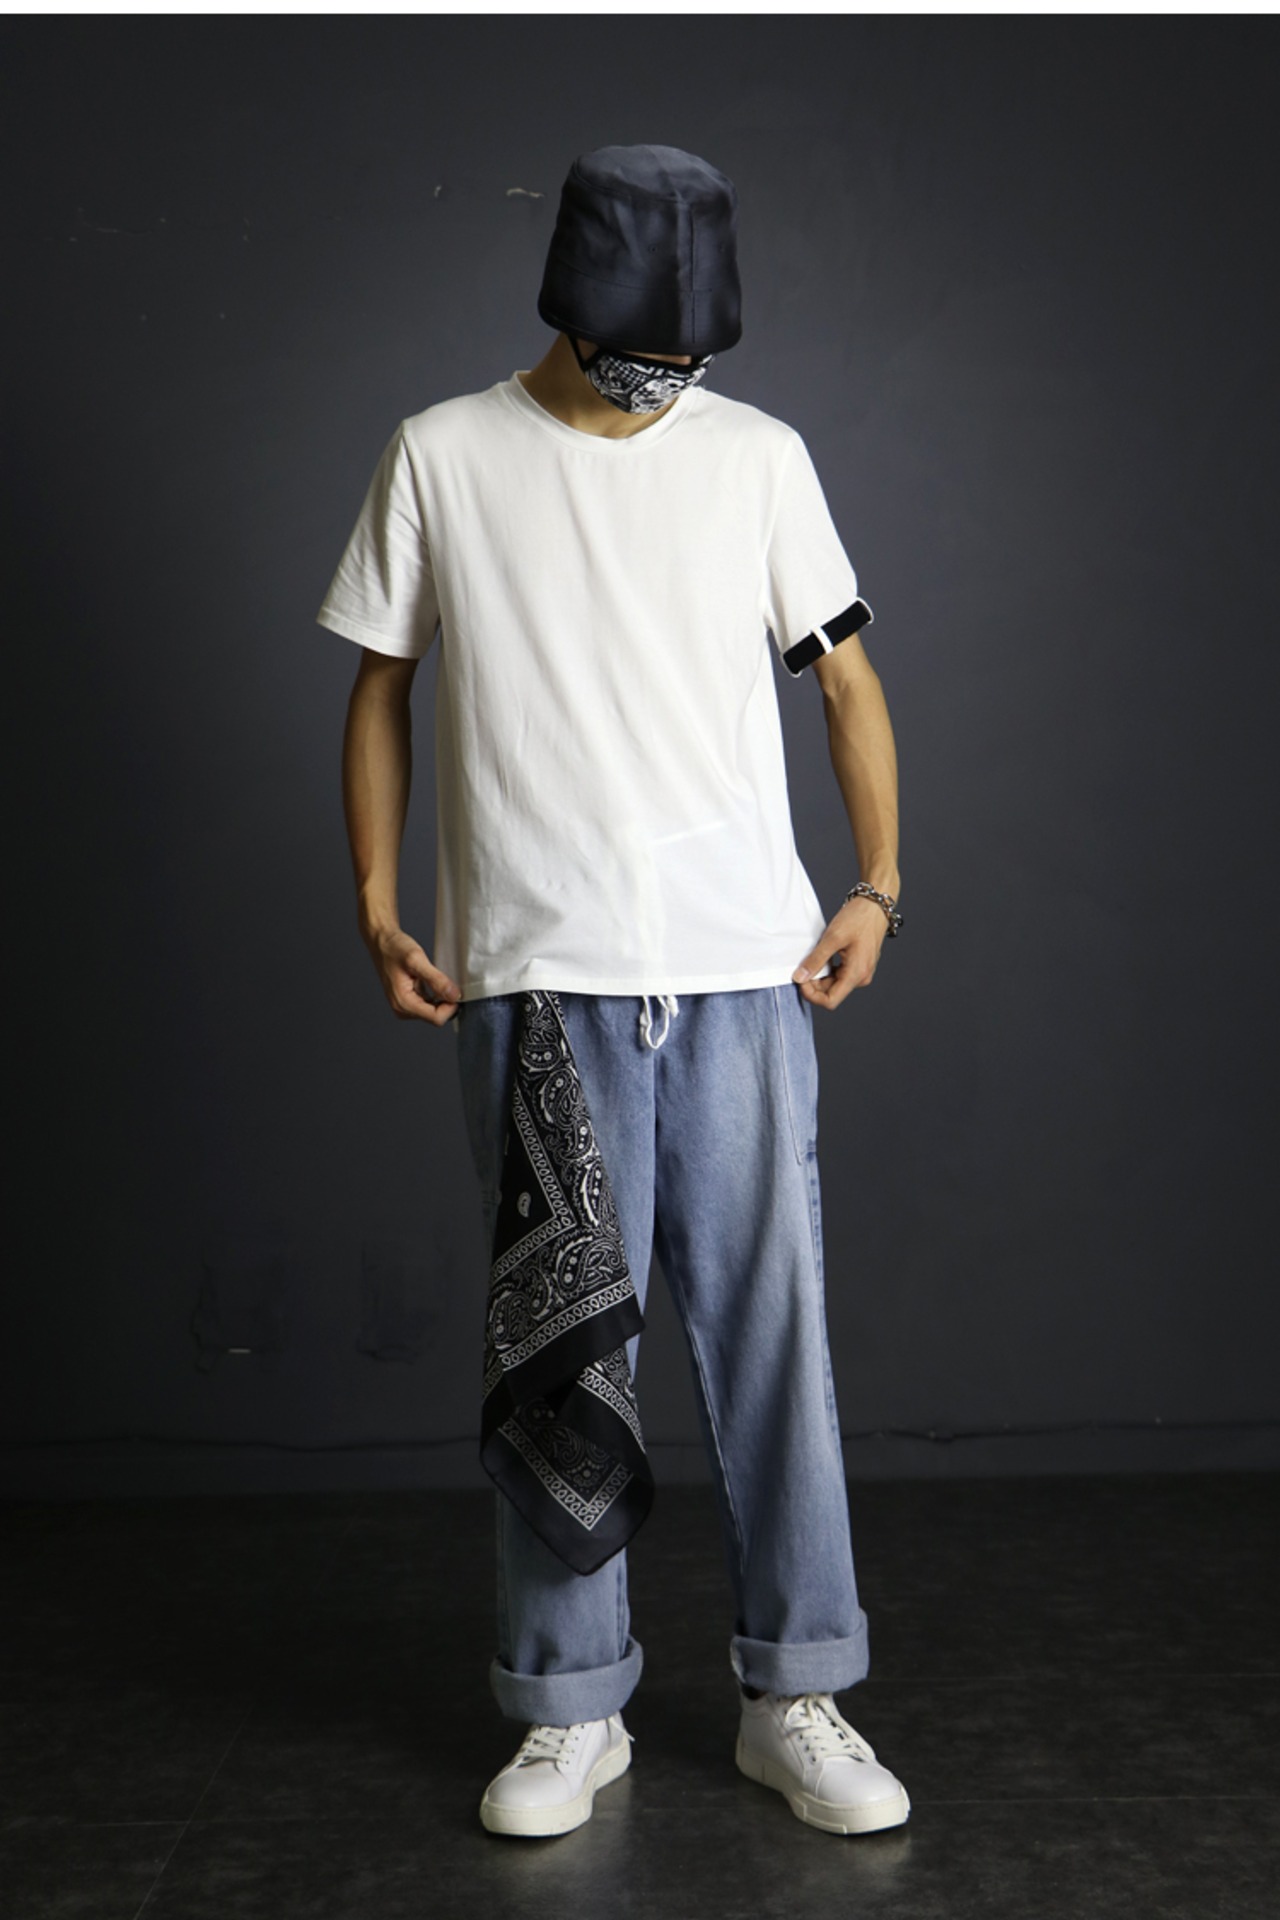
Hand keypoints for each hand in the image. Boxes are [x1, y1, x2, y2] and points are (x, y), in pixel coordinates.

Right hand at [363, 926, 461, 1026]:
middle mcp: (402, 1009)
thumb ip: (436, 979)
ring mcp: (404, 1006)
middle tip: (447, 982)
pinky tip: (433, 982)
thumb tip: (454, 995)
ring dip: (441, 999)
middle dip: (446, 1002)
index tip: (455, 990)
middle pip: (435, 1017)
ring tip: (438, 980)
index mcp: (403, 1003)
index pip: (436, 1018)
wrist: (382, 942)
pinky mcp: (408, 1001)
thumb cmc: (394, 949)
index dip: (450, 1006)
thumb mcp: (417, 960)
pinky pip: (428, 1005)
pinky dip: (435, 996)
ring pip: (433, 1012)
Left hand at [792, 895, 888, 1010]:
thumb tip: (800, 978)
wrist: (875, 904)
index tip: (800, 980)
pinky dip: (827, 970)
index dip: (812, 995)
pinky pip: (839, 975)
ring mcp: (860, 971)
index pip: (830, 1001)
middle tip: (802, 967)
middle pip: (831, 993)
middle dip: (813, 984)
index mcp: (857, 974)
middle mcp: (861, 977)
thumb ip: (815, 960)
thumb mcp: (832, 938)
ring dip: (819, 976)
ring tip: (812, 959)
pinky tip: (821, 957)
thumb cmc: (859, 918)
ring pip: (834, 984)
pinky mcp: (858, 965)